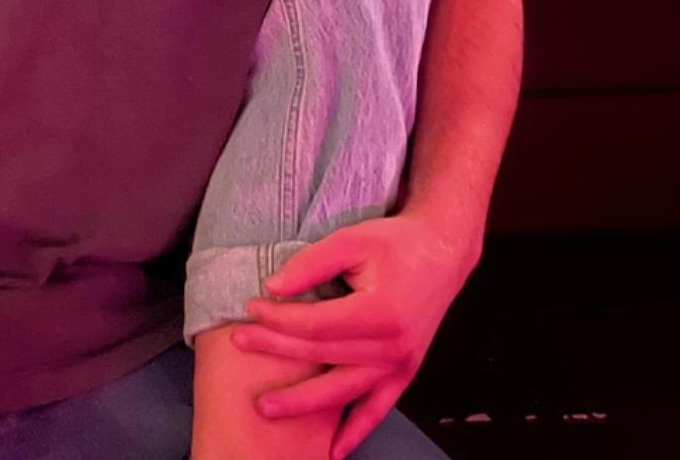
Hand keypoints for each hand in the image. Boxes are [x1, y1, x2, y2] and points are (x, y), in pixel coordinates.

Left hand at [231, 217, 476, 458]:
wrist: (441, 254)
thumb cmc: (395, 243)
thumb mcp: (352, 240)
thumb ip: (311, 264)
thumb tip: (272, 287)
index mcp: (380, 313)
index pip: (317, 325)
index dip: (280, 319)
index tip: (251, 307)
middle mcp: (393, 347)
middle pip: (323, 355)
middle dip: (276, 349)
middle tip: (238, 341)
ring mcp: (400, 365)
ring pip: (344, 391)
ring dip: (304, 402)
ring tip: (265, 408)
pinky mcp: (405, 373)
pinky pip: (378, 409)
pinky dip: (356, 432)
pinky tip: (334, 450)